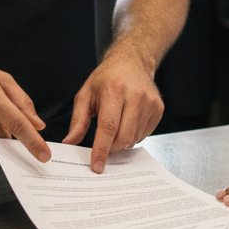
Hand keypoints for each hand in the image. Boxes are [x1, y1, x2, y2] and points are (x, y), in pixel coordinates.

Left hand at [63, 52, 163, 172]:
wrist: (132, 61)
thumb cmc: (106, 78)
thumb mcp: (86, 94)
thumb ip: (77, 120)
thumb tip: (70, 143)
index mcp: (114, 90)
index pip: (108, 127)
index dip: (101, 150)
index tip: (96, 166)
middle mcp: (135, 95)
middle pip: (123, 137)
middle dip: (111, 148)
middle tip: (103, 144)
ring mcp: (150, 102)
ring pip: (134, 138)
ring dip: (122, 141)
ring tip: (116, 125)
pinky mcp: (158, 108)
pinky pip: (144, 134)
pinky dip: (133, 135)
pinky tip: (128, 121)